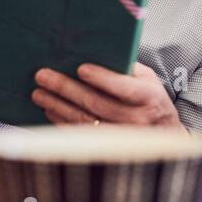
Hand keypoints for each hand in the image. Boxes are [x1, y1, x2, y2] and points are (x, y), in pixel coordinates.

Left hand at [32, 62, 181, 127]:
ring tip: (39, 92)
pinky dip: (61, 120)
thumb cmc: (150, 99)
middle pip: (97, 104)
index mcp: (150, 98)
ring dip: (58, 105)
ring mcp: (121, 137)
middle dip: (67, 89)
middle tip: (44, 76)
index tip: (81, 68)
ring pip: (84, 120)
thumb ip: (128, 68)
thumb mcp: (149, 80)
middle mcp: (136, 120)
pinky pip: (80, 134)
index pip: (124, 88)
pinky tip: (49, 109)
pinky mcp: (107, 147)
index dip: (103, 79)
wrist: (162, 135)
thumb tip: (96, 53)